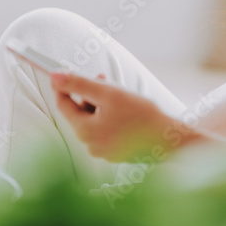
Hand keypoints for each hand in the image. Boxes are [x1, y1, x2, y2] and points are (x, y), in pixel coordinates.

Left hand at [50, 72, 185, 161]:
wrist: (170, 139)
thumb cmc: (142, 116)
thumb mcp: (109, 93)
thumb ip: (80, 84)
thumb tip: (55, 77)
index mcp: (85, 131)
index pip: (64, 105)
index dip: (64, 86)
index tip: (65, 73)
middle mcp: (91, 145)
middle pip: (80, 113)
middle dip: (89, 94)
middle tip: (102, 78)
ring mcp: (104, 151)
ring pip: (94, 121)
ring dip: (101, 104)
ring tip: (119, 93)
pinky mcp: (117, 153)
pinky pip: (106, 130)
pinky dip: (111, 117)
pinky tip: (126, 109)